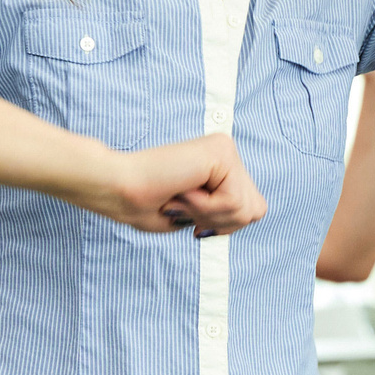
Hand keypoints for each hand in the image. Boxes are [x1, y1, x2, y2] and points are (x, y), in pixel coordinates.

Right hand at [85, 134, 268, 236]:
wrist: (118, 189)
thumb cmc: (145, 204)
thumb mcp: (196, 216)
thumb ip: (226, 212)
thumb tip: (253, 212)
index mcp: (221, 167)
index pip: (251, 210)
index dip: (223, 225)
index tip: (190, 217)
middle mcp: (227, 153)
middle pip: (256, 210)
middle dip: (221, 223)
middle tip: (185, 207)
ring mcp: (225, 149)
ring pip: (247, 208)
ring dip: (209, 216)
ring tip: (181, 198)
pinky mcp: (221, 151)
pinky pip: (233, 201)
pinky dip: (205, 208)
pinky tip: (182, 191)